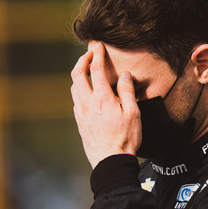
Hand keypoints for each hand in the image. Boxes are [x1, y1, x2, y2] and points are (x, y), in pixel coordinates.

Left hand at [70, 43, 141, 167]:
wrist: (110, 161)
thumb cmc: (125, 139)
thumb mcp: (133, 113)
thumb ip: (127, 91)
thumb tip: (124, 75)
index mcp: (102, 98)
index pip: (95, 69)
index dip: (97, 55)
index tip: (98, 47)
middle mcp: (87, 103)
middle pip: (77, 74)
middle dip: (82, 60)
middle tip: (89, 54)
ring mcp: (80, 113)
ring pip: (74, 87)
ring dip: (79, 76)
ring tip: (87, 72)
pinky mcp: (79, 122)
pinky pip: (76, 100)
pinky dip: (79, 90)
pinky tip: (87, 93)